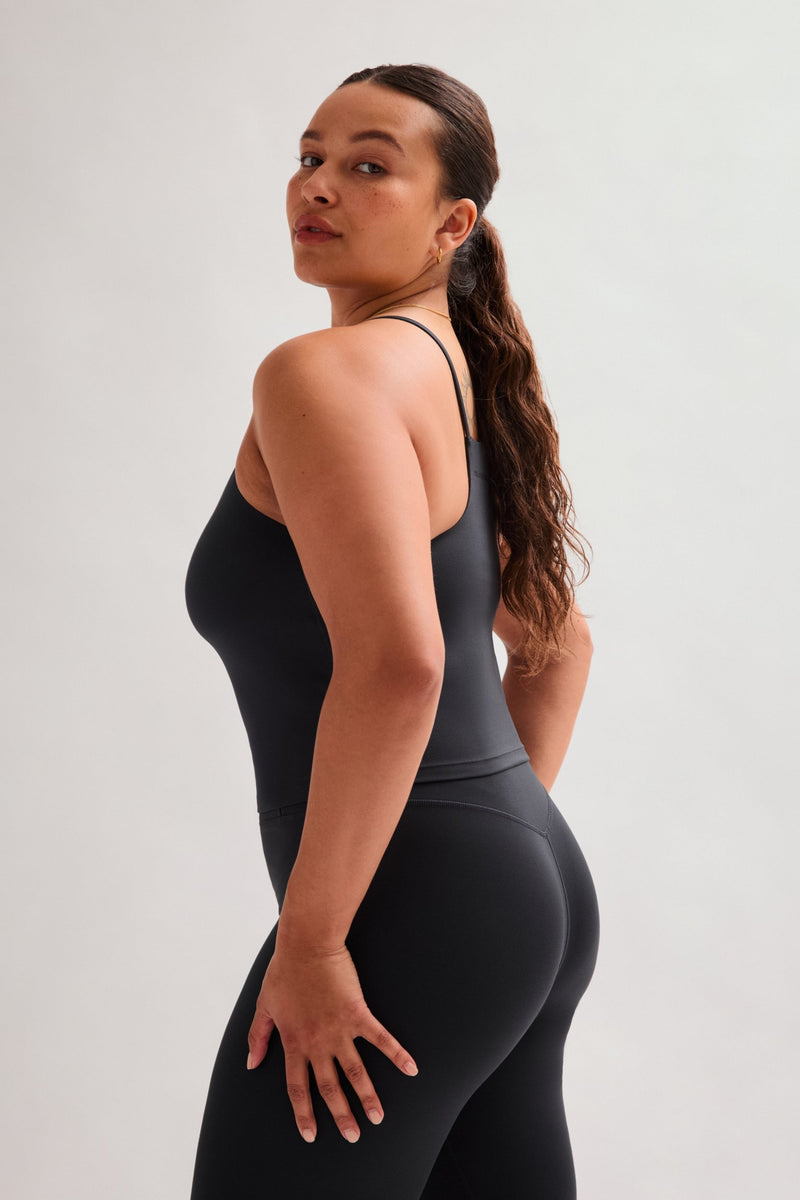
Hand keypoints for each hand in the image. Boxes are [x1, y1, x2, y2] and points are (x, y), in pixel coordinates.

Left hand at [246, 939, 418, 1143]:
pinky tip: (411, 1069)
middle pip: (329, 1087)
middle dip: (341, 1115)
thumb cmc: (284, 972)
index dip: (304, 1113)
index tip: (310, 1134)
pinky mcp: (358, 1013)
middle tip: (353, 1136)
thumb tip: (250, 1064)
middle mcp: (317, 1042)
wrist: (307, 944)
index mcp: (293, 1042)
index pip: (297, 1087)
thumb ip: (258, 1036)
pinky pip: (381, 1039)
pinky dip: (397, 1055)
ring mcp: (339, 1029)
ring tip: (378, 1117)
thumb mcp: (264, 1005)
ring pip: (355, 1071)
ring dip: (367, 1096)